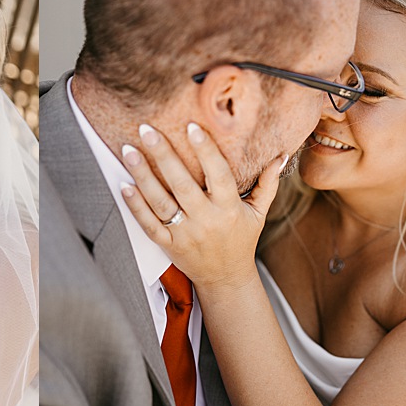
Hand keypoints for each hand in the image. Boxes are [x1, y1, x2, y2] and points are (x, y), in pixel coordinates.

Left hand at [120, 122, 284, 290]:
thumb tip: (281, 155)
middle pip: (182, 184)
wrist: (225, 278)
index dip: (206, 150)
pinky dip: (135, 206)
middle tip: (146, 129)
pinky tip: (123, 185)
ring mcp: (184, 234)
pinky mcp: (168, 245)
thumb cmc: (241, 240)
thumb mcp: (258, 213)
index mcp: (229, 209)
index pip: (218, 174)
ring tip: (129, 151)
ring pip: (160, 202)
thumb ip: (267, 183)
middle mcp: (206, 220)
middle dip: (163, 155)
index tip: (191, 126)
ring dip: (143, 175)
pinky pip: (148, 224)